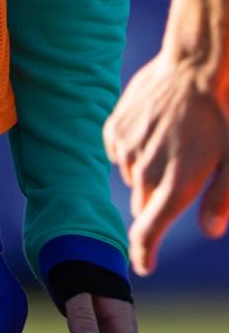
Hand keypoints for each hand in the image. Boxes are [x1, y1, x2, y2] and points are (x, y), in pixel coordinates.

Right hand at [103, 49, 228, 273]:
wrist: (197, 66)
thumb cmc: (224, 117)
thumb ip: (222, 198)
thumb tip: (211, 230)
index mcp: (175, 184)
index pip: (148, 231)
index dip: (145, 252)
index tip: (145, 266)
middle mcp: (145, 171)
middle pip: (143, 205)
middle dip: (158, 202)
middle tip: (180, 176)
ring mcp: (126, 150)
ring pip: (132, 178)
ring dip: (148, 173)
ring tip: (172, 145)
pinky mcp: (114, 130)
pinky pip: (120, 153)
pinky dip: (135, 151)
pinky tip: (156, 131)